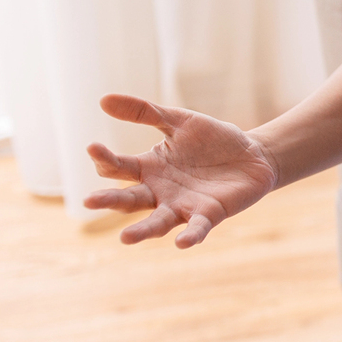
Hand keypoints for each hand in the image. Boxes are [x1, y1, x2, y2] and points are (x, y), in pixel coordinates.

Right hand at [82, 95, 279, 246]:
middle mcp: (159, 192)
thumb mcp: (178, 120)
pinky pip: (196, 228)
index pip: (117, 168)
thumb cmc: (211, 140)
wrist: (253, 154)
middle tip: (89, 202)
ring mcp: (182, 206)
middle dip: (109, 200)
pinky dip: (190, 235)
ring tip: (125, 238)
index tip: (93, 147)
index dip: (104, 159)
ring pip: (156, 222)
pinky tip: (182, 242)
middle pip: (129, 199)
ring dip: (142, 231)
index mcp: (148, 168)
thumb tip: (103, 99)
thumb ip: (144, 112)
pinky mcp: (209, 214)